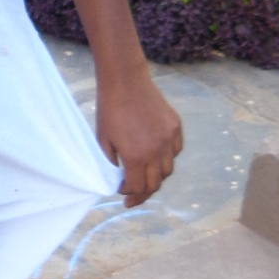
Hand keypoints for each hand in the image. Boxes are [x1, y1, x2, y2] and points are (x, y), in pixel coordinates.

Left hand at [96, 67, 182, 206]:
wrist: (125, 81)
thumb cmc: (109, 110)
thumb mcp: (103, 141)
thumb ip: (111, 164)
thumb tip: (118, 180)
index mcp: (136, 156)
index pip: (137, 187)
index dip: (128, 194)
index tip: (121, 191)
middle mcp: (156, 151)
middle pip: (154, 183)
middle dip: (143, 193)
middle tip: (134, 197)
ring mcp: (168, 138)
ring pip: (167, 169)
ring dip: (156, 177)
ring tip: (145, 177)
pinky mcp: (175, 127)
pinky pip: (175, 151)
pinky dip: (166, 158)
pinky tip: (156, 157)